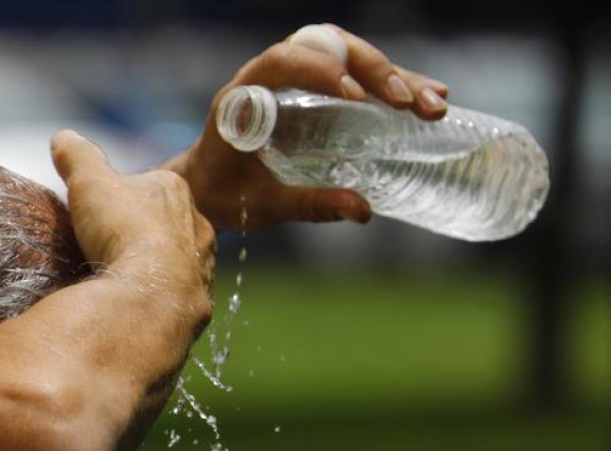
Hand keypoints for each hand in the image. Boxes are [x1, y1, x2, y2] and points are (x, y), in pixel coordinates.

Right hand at [51, 129, 214, 298]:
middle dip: (146, 232)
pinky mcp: (201, 303)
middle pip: (168, 223)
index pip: (152, 186)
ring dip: (157, 267)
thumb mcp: (90, 182)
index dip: (127, 196)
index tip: (105, 210)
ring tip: (126, 278)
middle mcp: (198, 225)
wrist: (152, 294)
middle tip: (113, 246)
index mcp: (175, 189)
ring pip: (179, 260)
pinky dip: (162, 297)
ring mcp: (204, 266)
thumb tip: (63, 136)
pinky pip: (180, 295)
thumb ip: (78, 157)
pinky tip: (141, 303)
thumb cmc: (123, 230)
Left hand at [171, 23, 450, 229]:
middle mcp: (273, 75)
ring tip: (435, 105)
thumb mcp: (262, 204)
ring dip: (396, 78)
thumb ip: (308, 204)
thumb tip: (363, 210)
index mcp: (244, 92)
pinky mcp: (320, 96)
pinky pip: (360, 79)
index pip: (284, 60)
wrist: (205, 192)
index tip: (355, 97)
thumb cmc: (224, 195)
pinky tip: (427, 104)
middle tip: (411, 103)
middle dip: (377, 72)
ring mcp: (300, 82)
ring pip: (352, 60)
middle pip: (331, 50)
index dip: (321, 71)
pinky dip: (393, 90)